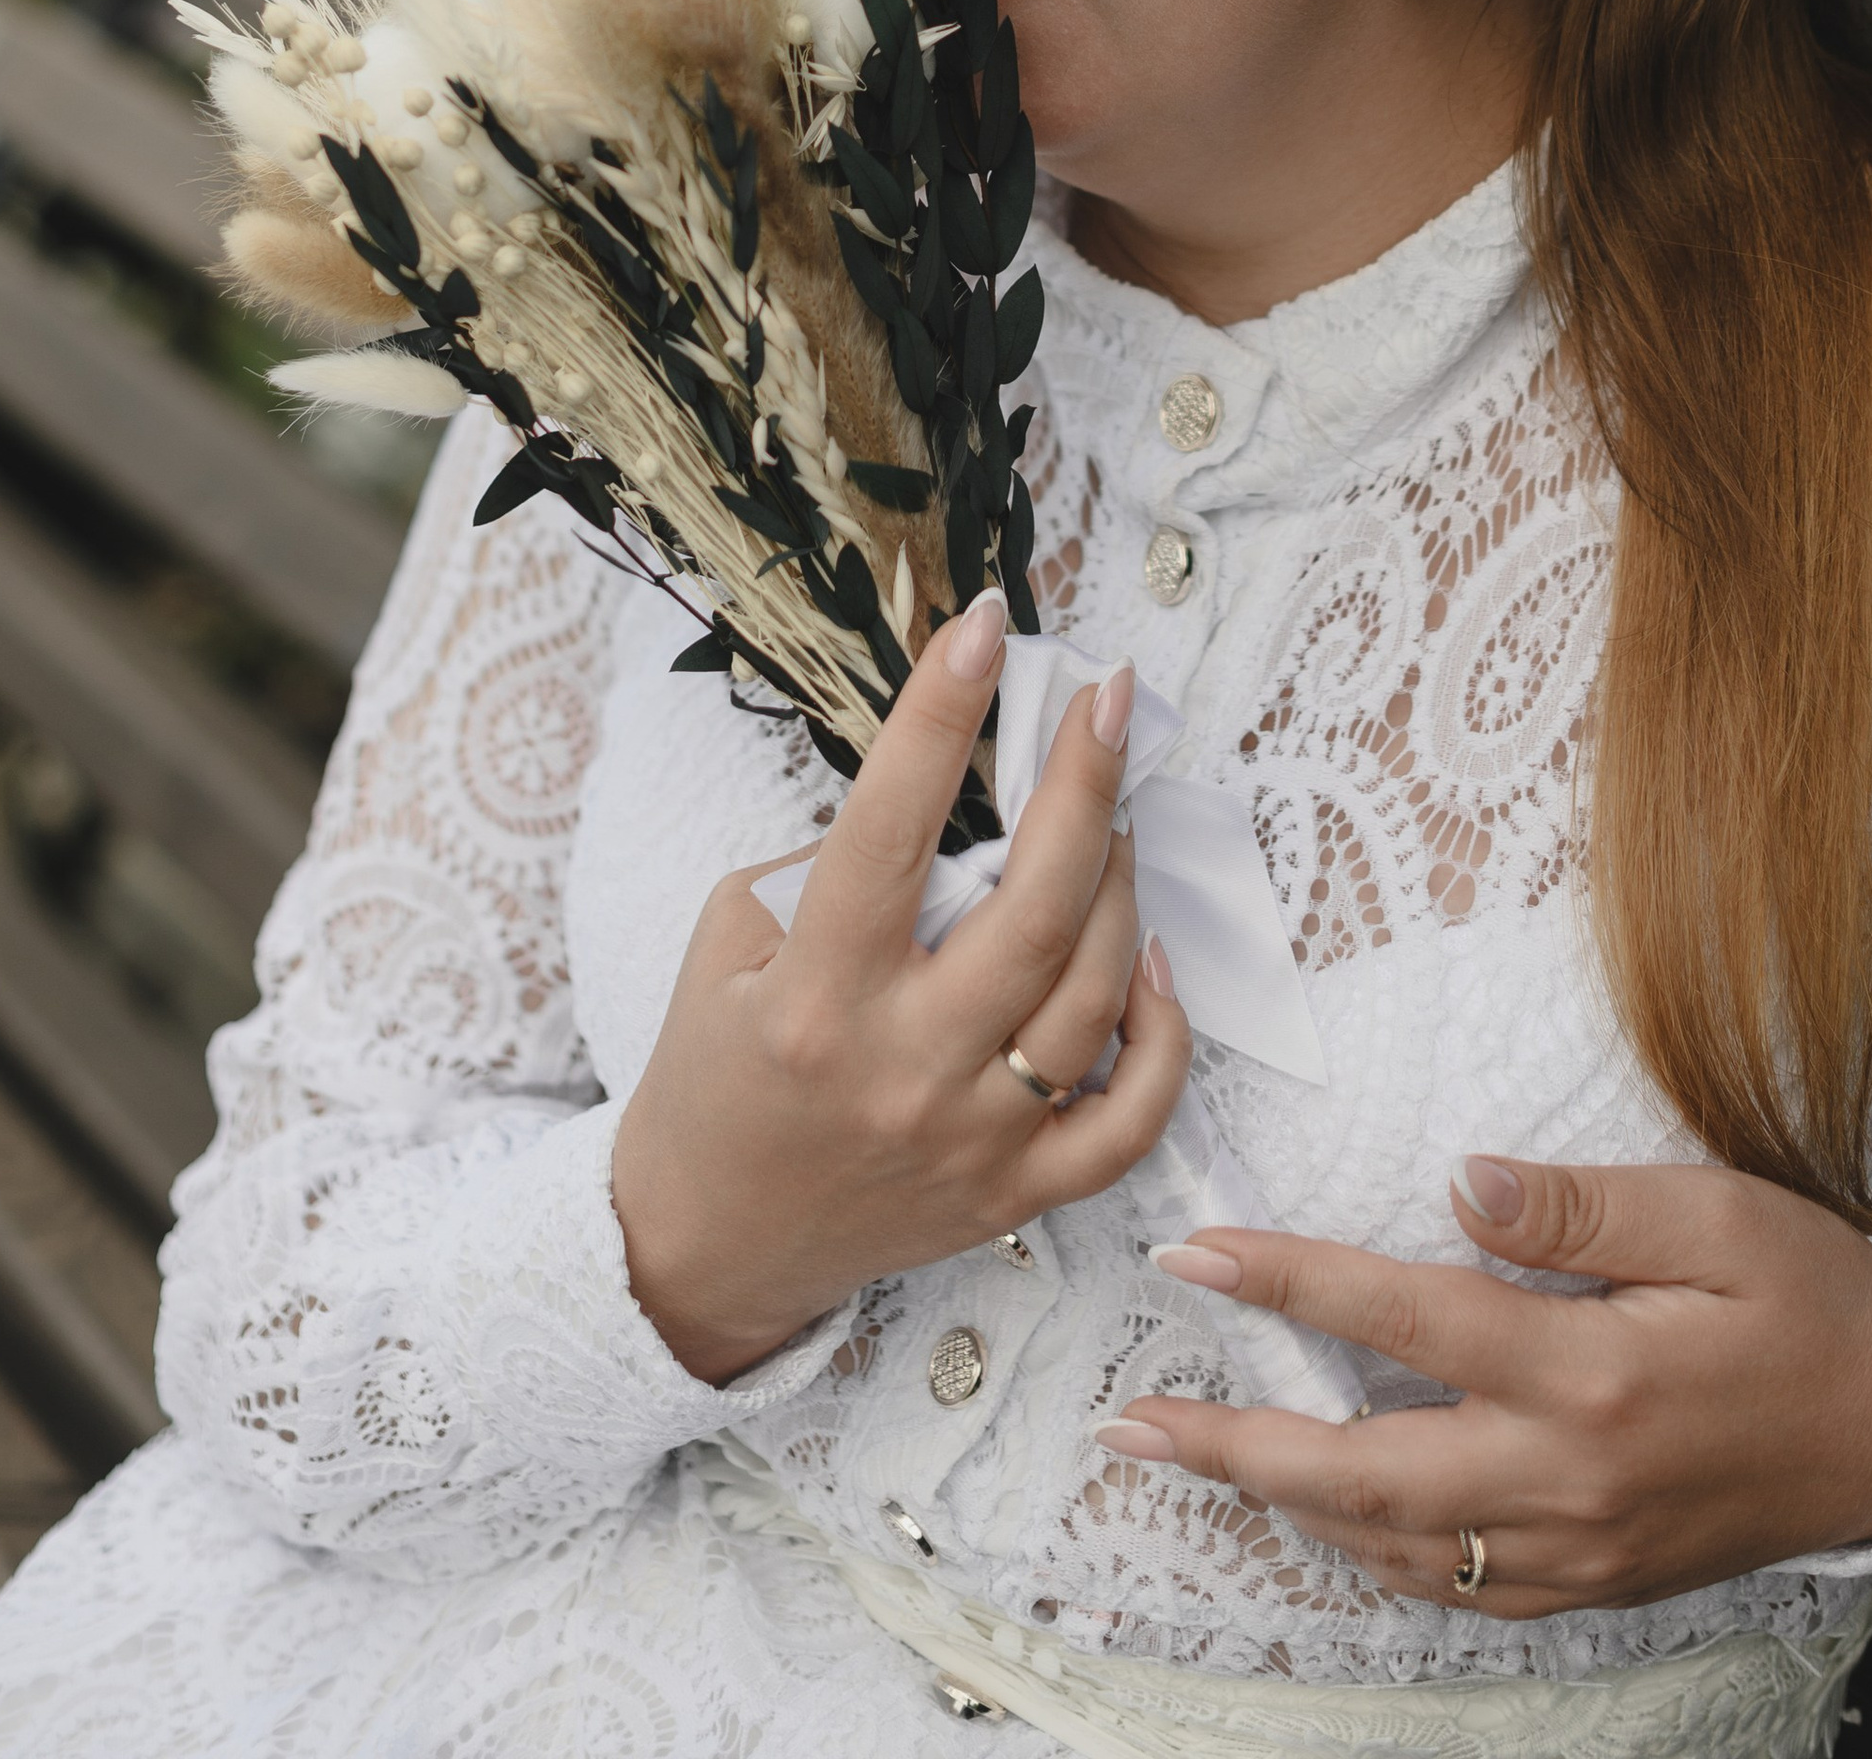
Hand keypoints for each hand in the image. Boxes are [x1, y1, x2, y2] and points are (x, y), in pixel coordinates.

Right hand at [615, 587, 1193, 1381]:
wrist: (707, 1241)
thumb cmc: (718, 1068)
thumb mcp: (731, 940)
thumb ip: (831, 863)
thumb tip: (952, 786)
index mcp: (813, 994)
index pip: (891, 830)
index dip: (940, 718)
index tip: (984, 630)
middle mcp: (901, 1068)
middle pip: (1035, 911)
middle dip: (1085, 785)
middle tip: (1111, 699)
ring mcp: (970, 1141)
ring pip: (1094, 996)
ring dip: (1125, 886)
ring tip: (1118, 815)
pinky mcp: (1014, 1196)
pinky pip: (1130, 1120)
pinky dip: (1164, 1036)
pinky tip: (1155, 961)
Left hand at [1098, 1152, 1871, 1617]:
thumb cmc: (1818, 1300)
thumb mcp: (1718, 1215)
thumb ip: (1580, 1206)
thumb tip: (1461, 1178)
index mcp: (1592, 1376)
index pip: (1405, 1318)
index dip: (1291, 1278)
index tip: (1195, 1253)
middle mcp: (1569, 1480)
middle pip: (1363, 1475)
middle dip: (1233, 1448)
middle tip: (1132, 1424)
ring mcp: (1579, 1549)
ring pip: (1396, 1547)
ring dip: (1285, 1506)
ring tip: (1196, 1458)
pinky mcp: (1596, 1583)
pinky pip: (1457, 1585)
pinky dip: (1376, 1552)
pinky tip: (1329, 1515)